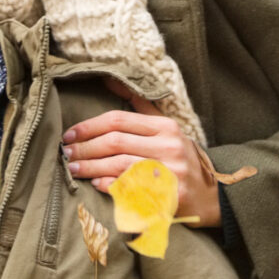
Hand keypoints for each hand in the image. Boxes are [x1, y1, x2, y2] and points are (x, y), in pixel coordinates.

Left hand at [61, 83, 221, 226]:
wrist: (212, 196)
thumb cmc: (182, 158)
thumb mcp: (166, 128)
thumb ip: (139, 105)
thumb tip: (109, 80)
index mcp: (166, 127)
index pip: (119, 120)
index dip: (89, 126)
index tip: (70, 134)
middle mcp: (169, 147)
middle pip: (115, 143)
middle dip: (85, 148)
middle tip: (66, 153)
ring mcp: (170, 173)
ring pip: (119, 166)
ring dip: (91, 167)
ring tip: (73, 169)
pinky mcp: (168, 197)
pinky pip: (131, 190)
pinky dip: (109, 185)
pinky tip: (95, 183)